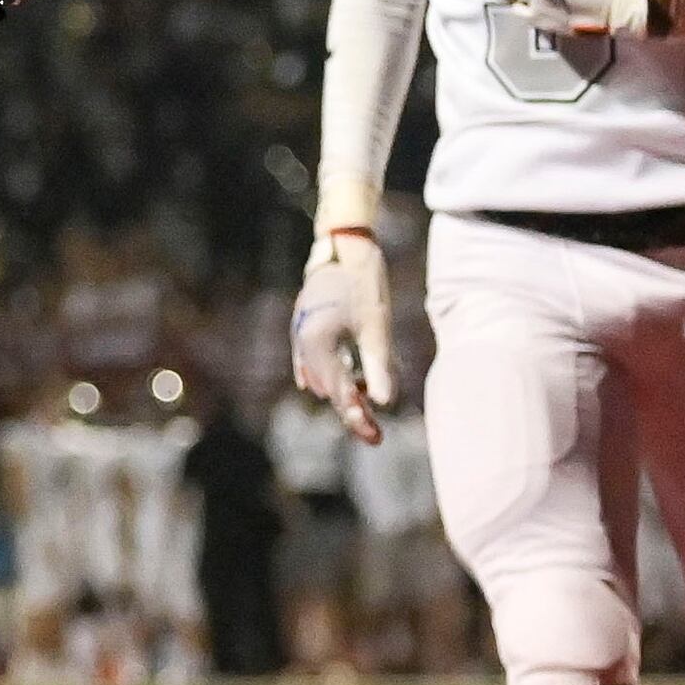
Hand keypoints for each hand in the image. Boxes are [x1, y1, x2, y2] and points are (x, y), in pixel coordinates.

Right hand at [290, 230, 397, 444]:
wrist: (344, 246)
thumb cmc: (363, 284)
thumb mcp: (377, 328)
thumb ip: (378, 367)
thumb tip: (384, 403)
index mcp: (319, 345)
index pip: (339, 394)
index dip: (358, 419)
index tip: (376, 438)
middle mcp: (303, 345)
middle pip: (328, 391)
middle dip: (351, 411)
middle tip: (376, 433)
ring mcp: (301, 336)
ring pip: (321, 379)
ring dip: (343, 393)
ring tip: (368, 402)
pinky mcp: (306, 329)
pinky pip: (314, 364)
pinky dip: (332, 376)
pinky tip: (346, 384)